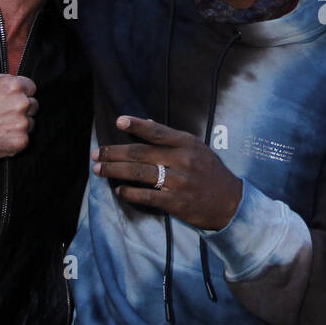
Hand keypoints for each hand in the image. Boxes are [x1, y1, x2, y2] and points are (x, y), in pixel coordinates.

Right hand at [0, 73, 37, 159]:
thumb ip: (3, 79)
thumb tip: (14, 80)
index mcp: (14, 86)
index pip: (31, 88)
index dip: (23, 94)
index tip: (12, 100)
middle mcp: (21, 103)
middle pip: (33, 105)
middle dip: (22, 109)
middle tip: (4, 115)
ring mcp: (22, 123)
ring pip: (30, 122)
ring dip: (19, 125)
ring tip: (0, 126)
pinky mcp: (20, 140)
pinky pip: (24, 139)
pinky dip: (14, 139)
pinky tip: (1, 137)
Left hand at [92, 116, 242, 230]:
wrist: (230, 202)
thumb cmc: (210, 172)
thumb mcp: (197, 149)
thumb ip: (171, 138)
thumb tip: (147, 123)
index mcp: (187, 144)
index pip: (157, 131)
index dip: (136, 125)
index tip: (118, 122)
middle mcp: (182, 160)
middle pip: (140, 154)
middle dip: (114, 153)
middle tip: (96, 153)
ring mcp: (178, 182)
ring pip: (139, 174)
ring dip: (115, 171)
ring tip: (98, 169)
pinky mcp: (175, 202)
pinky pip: (146, 196)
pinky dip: (129, 193)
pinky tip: (119, 190)